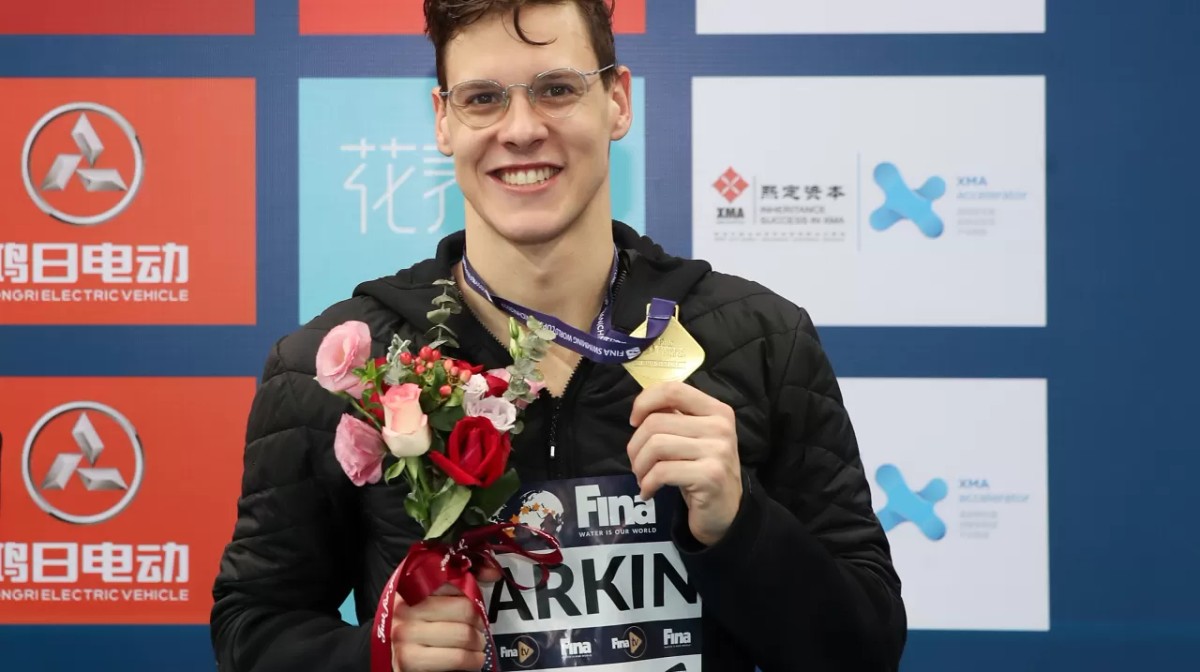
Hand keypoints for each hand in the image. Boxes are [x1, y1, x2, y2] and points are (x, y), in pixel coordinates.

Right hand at [390, 566, 501, 671]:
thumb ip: (462, 581)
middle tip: (479, 629)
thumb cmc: (421, 628)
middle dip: (479, 622)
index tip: (477, 605)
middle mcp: (405, 607)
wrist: (397, 659)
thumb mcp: (435, 601)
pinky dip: (473, 660)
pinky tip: (474, 660)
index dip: (472, 593)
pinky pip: (457, 658)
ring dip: (478, 643)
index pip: (453, 580)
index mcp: (411, 587)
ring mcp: (405, 633)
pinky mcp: (410, 659)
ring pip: (464, 634)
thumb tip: (493, 572)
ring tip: (477, 645)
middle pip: (464, 609)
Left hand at [627, 382, 742, 546]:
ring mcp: (717, 451)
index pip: (673, 389)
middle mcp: (720, 426)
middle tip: (637, 464)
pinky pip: (662, 472)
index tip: (634, 422)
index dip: (645, 401)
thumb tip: (642, 407)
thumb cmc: (703, 470)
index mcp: (717, 410)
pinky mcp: (710, 476)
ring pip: (656, 446)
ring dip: (639, 466)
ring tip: (643, 478)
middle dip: (635, 445)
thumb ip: (674, 417)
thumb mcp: (694, 438)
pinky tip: (648, 492)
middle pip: (656, 422)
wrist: (727, 512)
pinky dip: (647, 484)